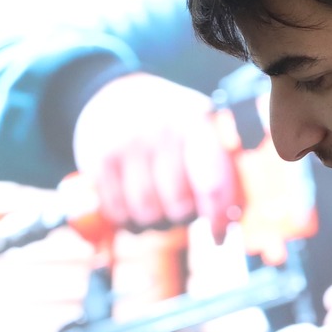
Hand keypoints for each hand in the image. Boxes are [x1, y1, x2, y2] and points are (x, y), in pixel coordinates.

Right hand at [73, 73, 242, 243]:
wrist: (116, 94)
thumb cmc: (168, 123)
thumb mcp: (199, 126)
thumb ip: (220, 165)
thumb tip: (232, 218)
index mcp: (196, 122)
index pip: (212, 184)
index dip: (218, 219)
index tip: (219, 237)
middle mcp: (161, 131)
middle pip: (179, 207)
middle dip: (182, 217)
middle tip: (179, 209)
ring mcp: (126, 146)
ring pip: (147, 215)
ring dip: (154, 222)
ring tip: (155, 207)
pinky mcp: (99, 161)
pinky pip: (118, 213)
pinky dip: (127, 219)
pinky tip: (131, 206)